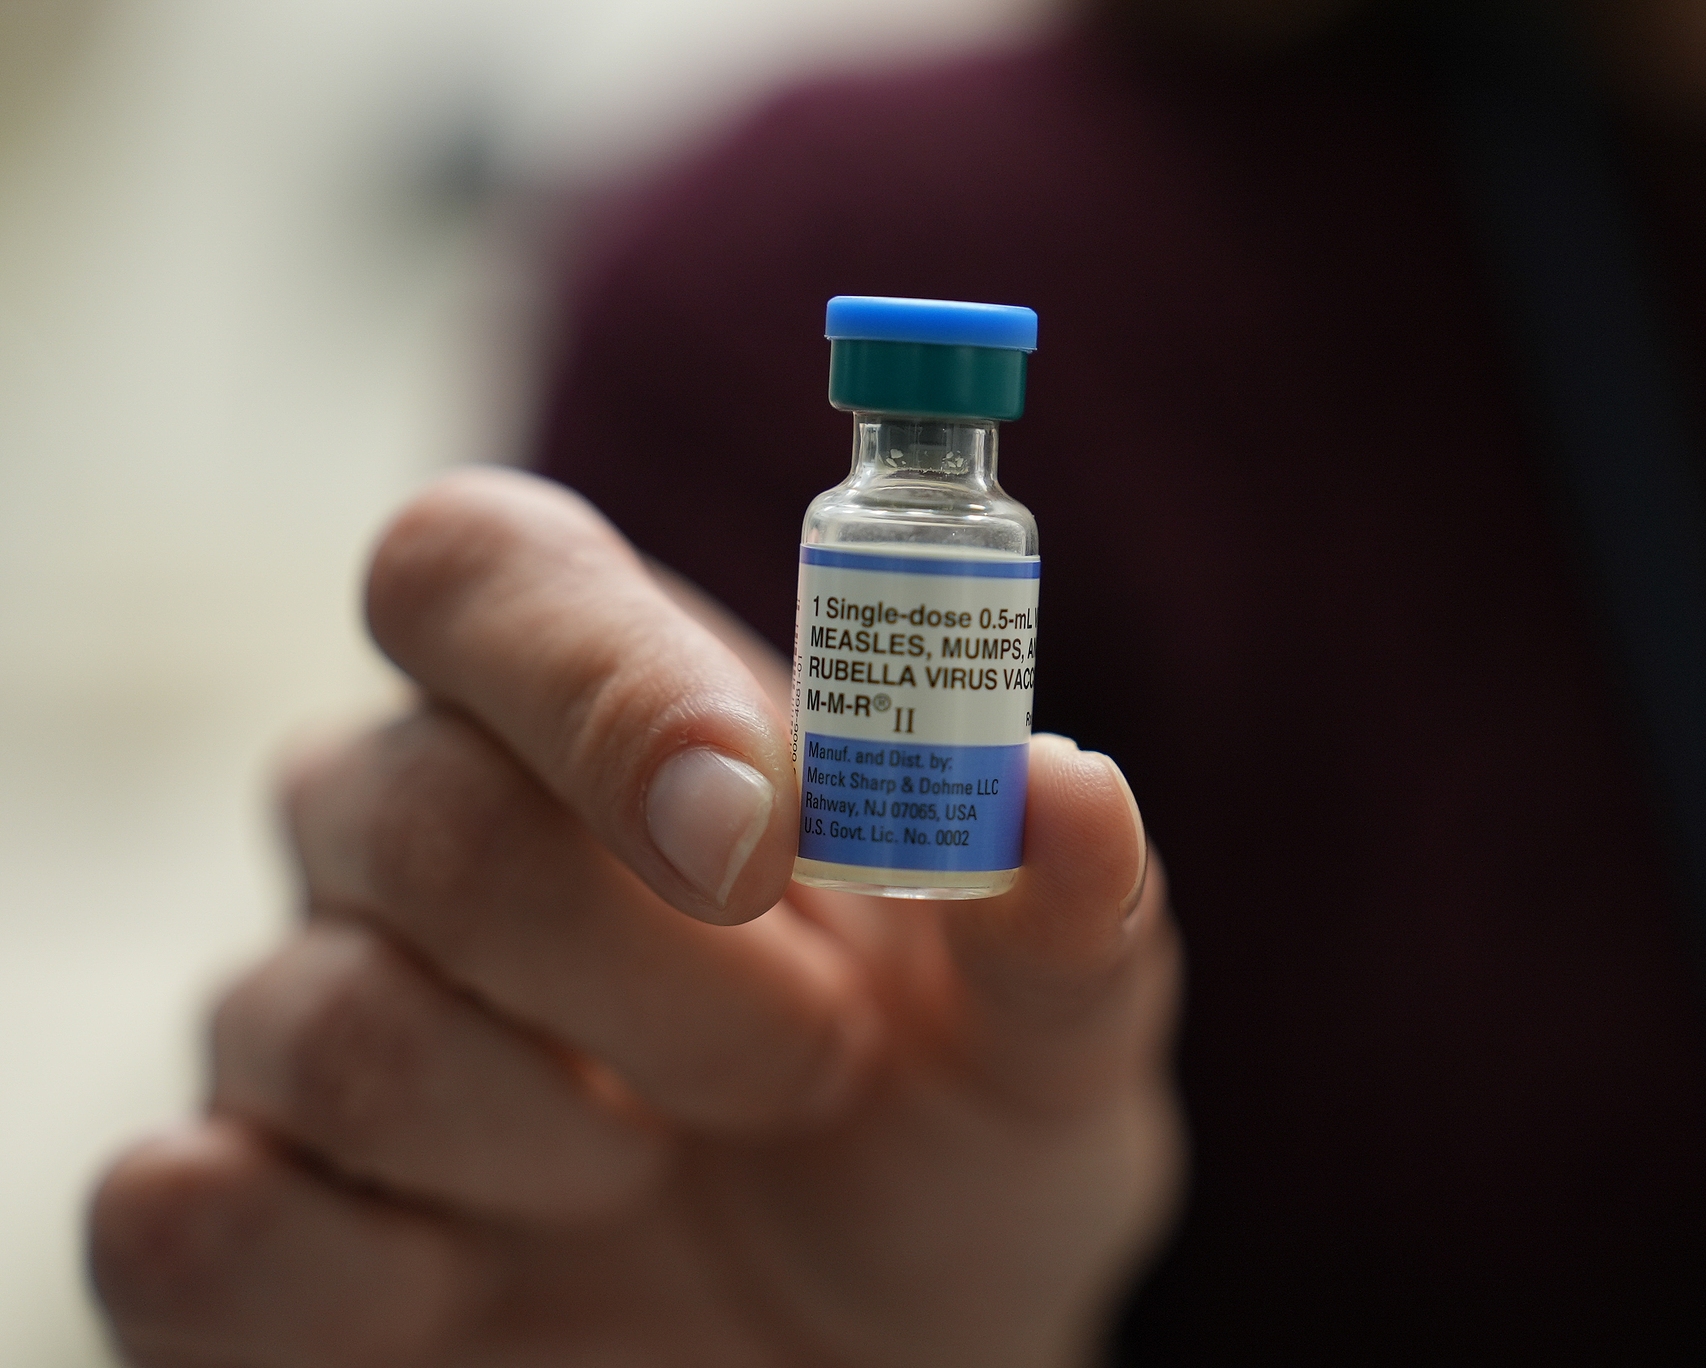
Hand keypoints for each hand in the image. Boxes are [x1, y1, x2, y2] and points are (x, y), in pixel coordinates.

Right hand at [88, 468, 1181, 1367]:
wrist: (868, 1366)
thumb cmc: (941, 1158)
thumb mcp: (1047, 1051)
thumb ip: (1067, 922)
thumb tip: (1066, 789)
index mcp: (607, 722)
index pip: (477, 569)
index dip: (597, 675)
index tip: (762, 826)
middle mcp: (412, 834)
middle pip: (414, 805)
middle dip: (655, 974)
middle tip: (809, 1064)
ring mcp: (302, 1026)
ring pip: (328, 1022)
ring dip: (563, 1137)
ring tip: (674, 1167)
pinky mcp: (234, 1226)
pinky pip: (193, 1215)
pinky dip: (379, 1277)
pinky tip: (502, 1278)